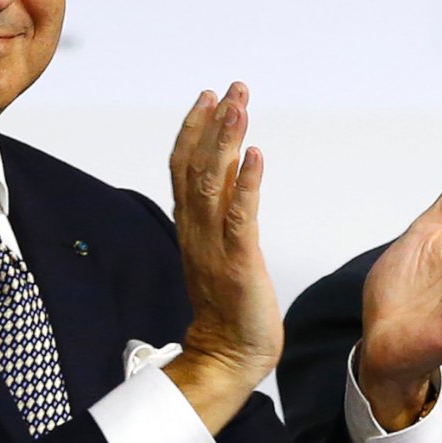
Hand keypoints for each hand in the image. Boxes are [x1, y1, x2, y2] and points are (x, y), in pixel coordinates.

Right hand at [159, 85, 281, 435]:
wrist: (228, 355)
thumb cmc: (230, 309)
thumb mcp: (222, 252)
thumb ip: (222, 217)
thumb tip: (234, 180)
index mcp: (191, 227)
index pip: (184, 168)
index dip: (194, 129)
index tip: (207, 96)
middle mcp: (197, 230)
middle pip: (196, 166)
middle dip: (213, 123)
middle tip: (232, 87)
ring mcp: (215, 246)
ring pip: (214, 183)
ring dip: (226, 141)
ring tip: (239, 106)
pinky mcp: (238, 263)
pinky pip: (240, 217)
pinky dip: (248, 184)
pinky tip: (257, 155)